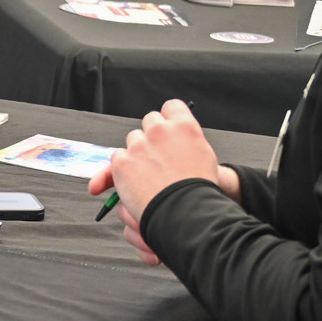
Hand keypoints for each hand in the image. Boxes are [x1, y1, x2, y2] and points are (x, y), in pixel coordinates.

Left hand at [89, 102, 235, 263]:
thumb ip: (188, 140)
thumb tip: (179, 136)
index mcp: (185, 127)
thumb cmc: (198, 190)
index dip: (169, 118)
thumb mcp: (204, 156)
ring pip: (133, 139)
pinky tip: (136, 183)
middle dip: (152, 135)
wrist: (184, 213)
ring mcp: (140, 145)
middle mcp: (161, 131)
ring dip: (138, 152)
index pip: (171, 107)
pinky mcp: (123, 162)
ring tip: (150, 175)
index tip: (169, 130)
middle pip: (150, 120)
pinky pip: (118, 158)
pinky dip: (123, 169)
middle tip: (159, 157)